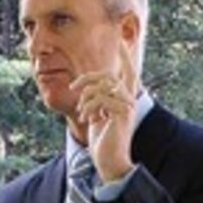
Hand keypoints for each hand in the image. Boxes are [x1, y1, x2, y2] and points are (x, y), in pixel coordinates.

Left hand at [69, 41, 138, 182]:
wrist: (110, 163)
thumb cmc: (103, 143)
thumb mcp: (97, 118)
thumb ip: (96, 102)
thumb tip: (85, 90)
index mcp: (123, 100)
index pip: (128, 73)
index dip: (126, 57)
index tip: (122, 40)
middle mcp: (128, 101)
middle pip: (108, 76)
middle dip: (88, 78)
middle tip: (73, 87)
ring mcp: (126, 107)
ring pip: (103, 85)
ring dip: (87, 97)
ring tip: (82, 112)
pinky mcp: (120, 115)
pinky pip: (101, 98)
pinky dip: (89, 107)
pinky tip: (87, 119)